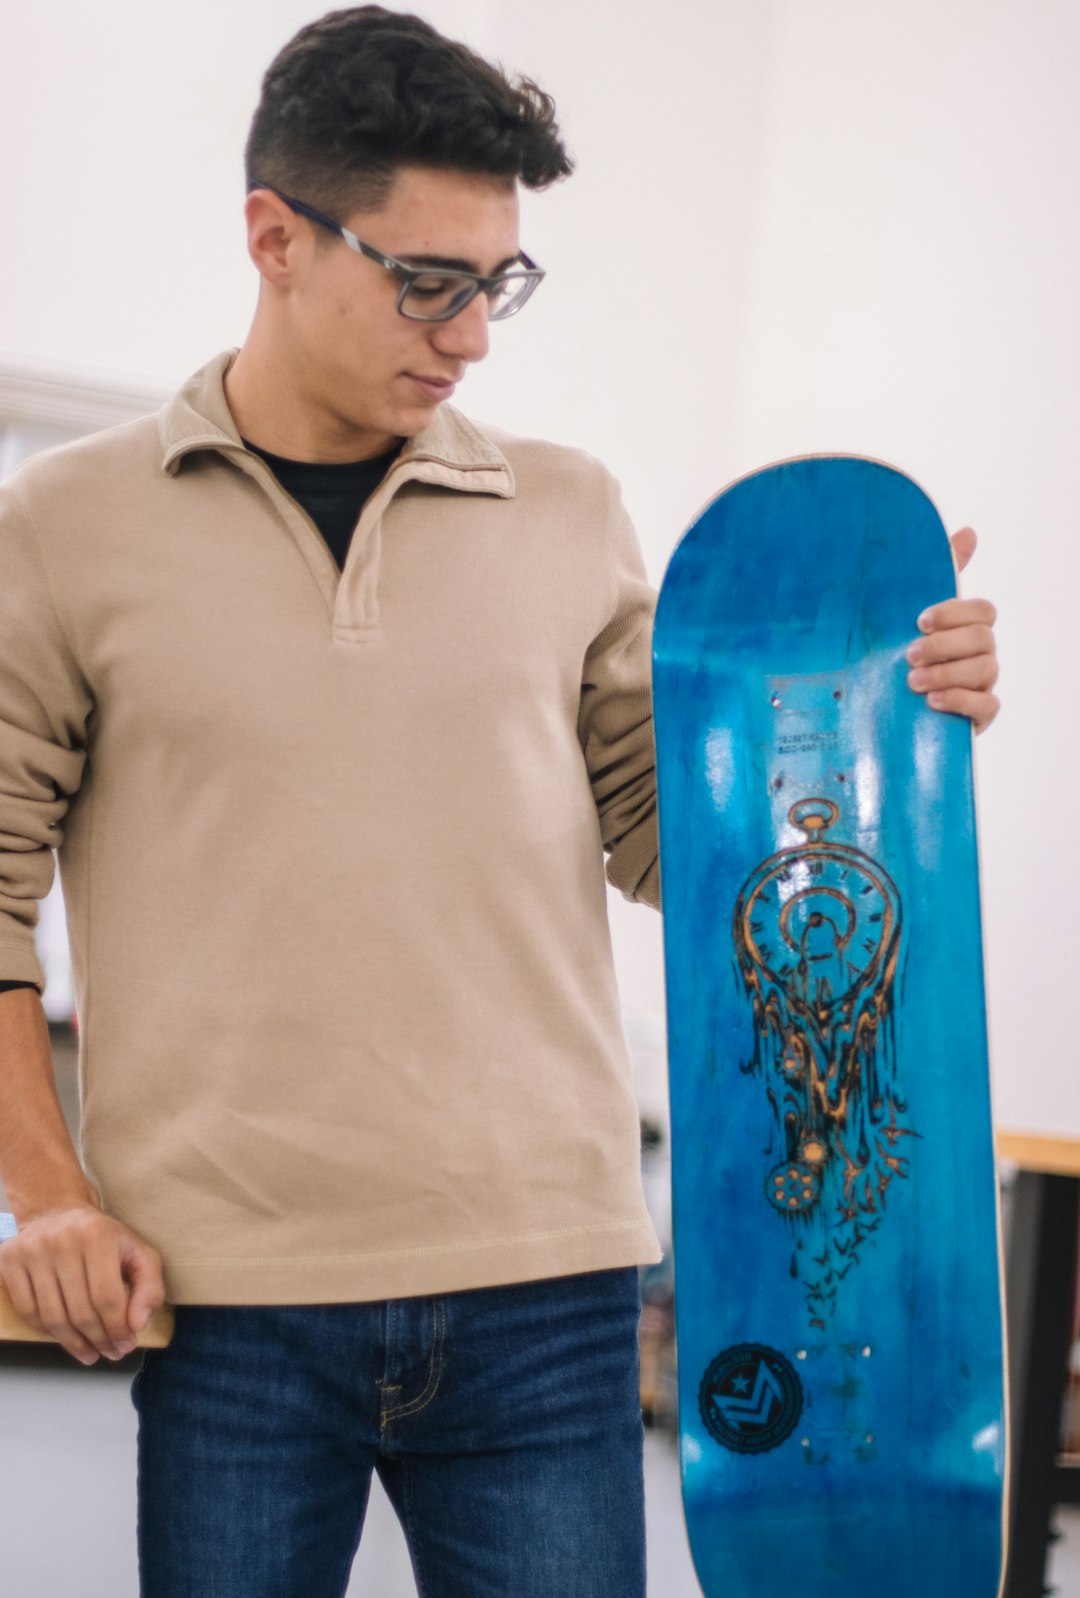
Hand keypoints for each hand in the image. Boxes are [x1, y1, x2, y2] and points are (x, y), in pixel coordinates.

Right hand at [0, 1204, 165, 1364]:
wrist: (57, 1211)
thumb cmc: (103, 1238)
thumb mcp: (138, 1252)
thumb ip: (149, 1286)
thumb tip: (138, 1324)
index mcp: (97, 1234)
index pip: (107, 1297)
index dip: (118, 1328)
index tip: (126, 1345)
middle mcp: (62, 1240)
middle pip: (80, 1311)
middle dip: (99, 1339)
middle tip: (110, 1352)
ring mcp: (32, 1251)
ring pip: (53, 1317)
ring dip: (74, 1343)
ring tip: (90, 1353)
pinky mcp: (10, 1260)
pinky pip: (28, 1311)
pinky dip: (47, 1332)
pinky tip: (64, 1338)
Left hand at [905, 527, 998, 733]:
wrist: (886, 705)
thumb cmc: (902, 653)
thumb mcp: (908, 613)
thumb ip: (938, 575)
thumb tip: (969, 532)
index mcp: (967, 626)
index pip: (982, 610)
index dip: (954, 612)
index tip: (919, 620)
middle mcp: (980, 652)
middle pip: (983, 638)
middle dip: (944, 645)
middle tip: (909, 655)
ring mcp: (982, 683)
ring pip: (985, 669)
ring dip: (947, 673)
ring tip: (912, 682)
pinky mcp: (979, 714)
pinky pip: (987, 705)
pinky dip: (960, 701)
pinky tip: (932, 702)